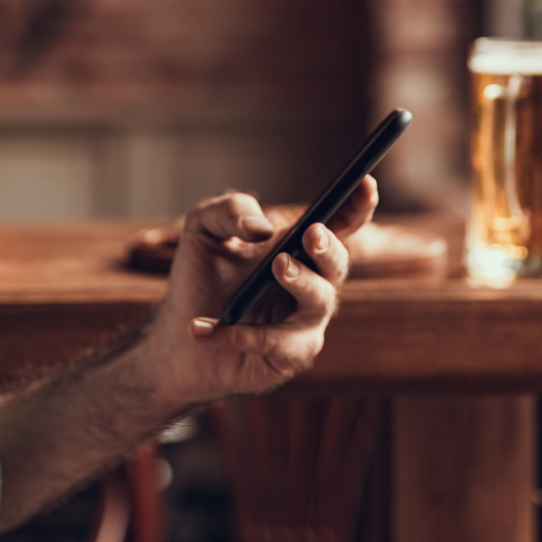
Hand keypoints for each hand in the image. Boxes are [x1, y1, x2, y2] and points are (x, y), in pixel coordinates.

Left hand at [138, 176, 378, 405]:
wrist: (176, 338)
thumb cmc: (199, 279)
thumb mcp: (203, 230)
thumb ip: (229, 210)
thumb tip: (262, 228)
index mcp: (297, 248)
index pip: (339, 224)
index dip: (357, 204)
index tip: (365, 183)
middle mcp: (311, 285)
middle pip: (337, 264)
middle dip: (329, 248)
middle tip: (311, 234)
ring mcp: (304, 324)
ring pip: (319, 304)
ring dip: (303, 283)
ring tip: (278, 266)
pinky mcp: (287, 358)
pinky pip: (273, 343)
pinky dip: (237, 334)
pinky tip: (202, 327)